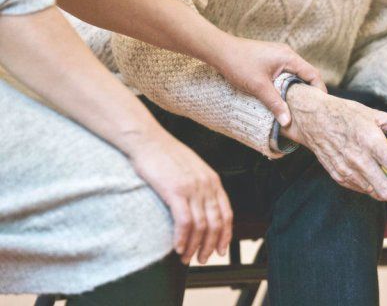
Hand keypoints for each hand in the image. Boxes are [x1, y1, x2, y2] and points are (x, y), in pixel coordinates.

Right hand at [124, 129, 232, 264]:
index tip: (220, 250)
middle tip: (202, 259)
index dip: (225, 235)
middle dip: (210, 245)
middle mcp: (206, 185)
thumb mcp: (191, 168)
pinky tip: (177, 247)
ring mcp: (192, 188)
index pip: (226, 213)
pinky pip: (184, 221)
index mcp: (213, 180)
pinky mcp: (175, 191)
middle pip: (216, 223)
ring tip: (186, 257)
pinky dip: (182, 238)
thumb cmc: (164, 154)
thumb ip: (199, 186)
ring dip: (194, 246)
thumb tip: (200, 207)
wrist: (147, 140)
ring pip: (201, 226)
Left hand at [212, 36, 325, 126]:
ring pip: (295, 74)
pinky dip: (287, 84)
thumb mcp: (259, 87)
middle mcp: (286, 54)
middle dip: (309, 92)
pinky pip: (285, 73)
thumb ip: (275, 104)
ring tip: (298, 106)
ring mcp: (278, 55)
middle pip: (306, 74)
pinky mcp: (270, 59)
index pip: (313, 74)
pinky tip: (283, 96)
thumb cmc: (238, 64)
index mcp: (288, 57)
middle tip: (311, 110)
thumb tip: (287, 122)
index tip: (321, 106)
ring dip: (297, 89)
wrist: (218, 50)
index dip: (319, 91)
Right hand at [281, 84, 386, 204]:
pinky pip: (362, 189)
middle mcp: (356, 159)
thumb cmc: (347, 114)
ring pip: (375, 193)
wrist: (312, 119)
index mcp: (369, 141)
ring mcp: (345, 171)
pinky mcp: (338, 177)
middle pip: (386, 190)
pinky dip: (376, 189)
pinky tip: (385, 183)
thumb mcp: (377, 114)